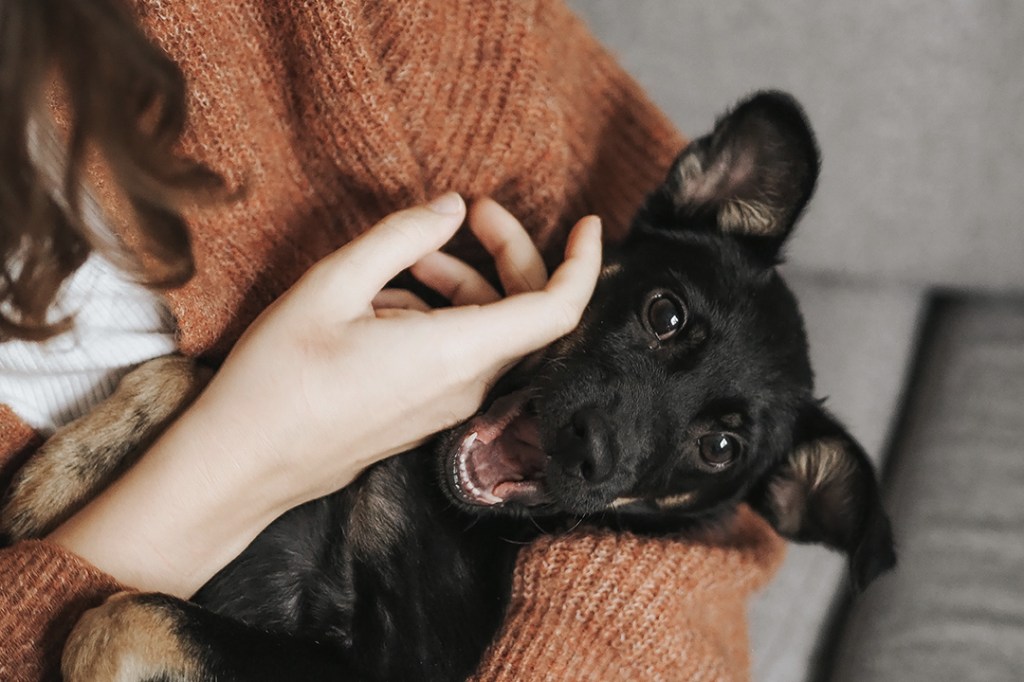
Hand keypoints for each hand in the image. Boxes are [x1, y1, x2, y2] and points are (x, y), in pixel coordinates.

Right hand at [49, 194, 601, 596]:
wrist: (242, 466)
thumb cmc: (278, 378)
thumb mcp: (331, 286)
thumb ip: (400, 238)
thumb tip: (450, 208)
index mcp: (457, 353)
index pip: (557, 311)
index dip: (582, 264)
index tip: (586, 222)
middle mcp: (466, 386)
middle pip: (524, 314)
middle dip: (507, 254)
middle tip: (468, 213)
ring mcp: (448, 407)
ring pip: (488, 333)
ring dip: (462, 283)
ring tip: (406, 259)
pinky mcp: (426, 415)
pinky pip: (459, 357)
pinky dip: (440, 315)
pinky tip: (383, 301)